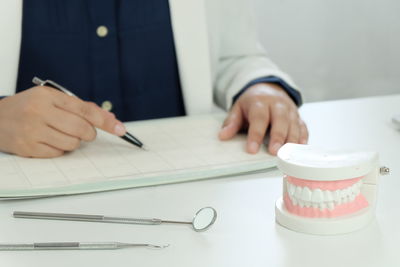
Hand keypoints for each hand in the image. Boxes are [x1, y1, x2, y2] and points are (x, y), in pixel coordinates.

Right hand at [0, 86, 126, 157]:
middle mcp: (39, 111)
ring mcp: (32, 131)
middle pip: (82, 129)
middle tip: (84, 132)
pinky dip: (60, 149)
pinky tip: (49, 140)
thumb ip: (81, 108)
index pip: (85, 109)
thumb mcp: (52, 99)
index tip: (120, 129)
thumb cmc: (29, 108)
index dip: (105, 121)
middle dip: (89, 133)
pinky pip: (58, 153)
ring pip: (72, 143)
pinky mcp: (28, 147)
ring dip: (73, 142)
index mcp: (48, 96)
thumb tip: (110, 119)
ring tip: (60, 134)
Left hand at [218, 83, 307, 154]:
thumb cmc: (253, 102)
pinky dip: (303, 138)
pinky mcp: (298, 117)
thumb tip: (223, 136)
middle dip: (278, 137)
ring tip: (288, 154)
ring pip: (294, 124)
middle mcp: (278, 105)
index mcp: (260, 102)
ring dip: (292, 139)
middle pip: (280, 120)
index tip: (252, 149)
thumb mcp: (238, 108)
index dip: (256, 134)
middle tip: (274, 152)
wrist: (268, 87)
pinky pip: (303, 127)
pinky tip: (301, 148)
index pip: (258, 118)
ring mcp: (290, 110)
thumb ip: (232, 122)